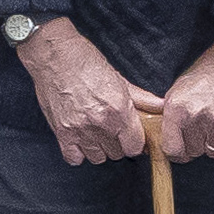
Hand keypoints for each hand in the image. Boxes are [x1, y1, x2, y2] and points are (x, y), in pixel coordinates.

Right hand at [20, 17, 148, 167]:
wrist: (54, 55)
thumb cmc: (85, 61)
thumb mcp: (119, 78)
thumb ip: (141, 98)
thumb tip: (160, 106)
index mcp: (118, 109)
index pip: (135, 146)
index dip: (135, 142)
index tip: (131, 136)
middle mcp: (101, 122)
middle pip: (117, 153)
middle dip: (118, 144)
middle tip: (113, 130)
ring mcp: (80, 129)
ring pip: (98, 158)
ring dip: (99, 149)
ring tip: (97, 134)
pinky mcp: (61, 132)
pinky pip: (74, 158)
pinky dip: (78, 153)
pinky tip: (80, 140)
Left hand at [157, 28, 213, 164]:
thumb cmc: (208, 74)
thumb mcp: (179, 89)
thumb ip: (170, 116)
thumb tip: (160, 141)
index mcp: (176, 108)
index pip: (171, 149)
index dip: (177, 152)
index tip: (182, 150)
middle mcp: (195, 115)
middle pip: (194, 152)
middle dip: (198, 144)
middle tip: (205, 127)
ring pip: (213, 153)